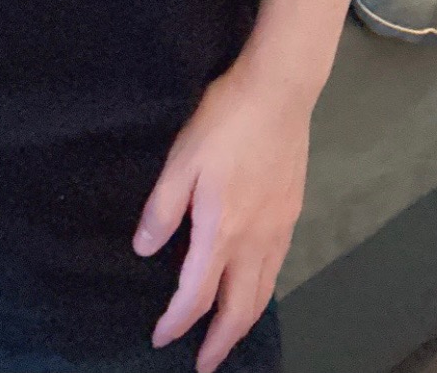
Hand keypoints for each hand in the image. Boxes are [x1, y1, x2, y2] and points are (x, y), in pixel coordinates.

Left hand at [131, 57, 309, 371]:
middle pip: (239, 309)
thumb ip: (162, 209)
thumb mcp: (181, 159)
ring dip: (243, 322)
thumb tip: (145, 250)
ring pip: (262, 294)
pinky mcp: (291, 213)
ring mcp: (278, 229)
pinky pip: (276, 270)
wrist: (279, 92)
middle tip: (204, 365)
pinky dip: (261, 293)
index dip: (177, 322)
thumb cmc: (225, 121)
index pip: (197, 294)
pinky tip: (253, 288)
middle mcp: (255, 240)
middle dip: (220, 343)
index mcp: (222, 230)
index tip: (161, 337)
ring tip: (228, 337)